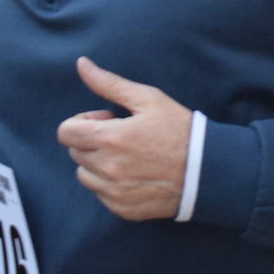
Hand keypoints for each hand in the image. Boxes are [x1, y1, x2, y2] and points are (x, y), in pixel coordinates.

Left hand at [55, 57, 191, 220]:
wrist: (208, 171)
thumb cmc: (179, 130)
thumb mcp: (148, 99)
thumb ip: (109, 83)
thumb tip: (81, 64)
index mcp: (111, 138)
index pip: (66, 132)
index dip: (82, 122)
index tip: (106, 120)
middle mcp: (108, 168)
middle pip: (75, 152)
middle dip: (92, 140)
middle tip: (122, 136)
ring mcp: (115, 192)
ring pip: (84, 175)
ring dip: (98, 164)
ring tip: (128, 156)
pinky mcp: (123, 209)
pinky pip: (100, 194)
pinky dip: (110, 184)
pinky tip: (135, 174)